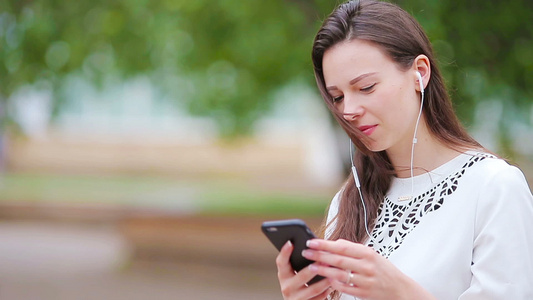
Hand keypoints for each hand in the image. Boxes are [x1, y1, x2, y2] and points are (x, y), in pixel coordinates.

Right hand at [275, 241, 331, 299]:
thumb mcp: (293, 273)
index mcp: (283, 276)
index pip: (281, 262)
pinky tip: (334, 284)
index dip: (285, 252)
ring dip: (325, 280)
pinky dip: (327, 290)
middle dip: (315, 267)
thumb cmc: (297, 284)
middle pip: (302, 276)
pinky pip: (319, 298)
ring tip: (334, 272)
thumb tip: (313, 246)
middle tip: (325, 259)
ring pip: (314, 289)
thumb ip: (299, 262)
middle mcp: (287, 287)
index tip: (290, 242)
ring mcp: (296, 298)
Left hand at [302, 239, 435, 299]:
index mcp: (368, 253)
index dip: (325, 244)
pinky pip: (344, 288)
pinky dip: (333, 284)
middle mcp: (367, 266)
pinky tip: (325, 280)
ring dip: (323, 270)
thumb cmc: (383, 269)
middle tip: (306, 253)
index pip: (342, 247)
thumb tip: (332, 243)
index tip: (311, 242)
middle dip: (320, 256)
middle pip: (338, 260)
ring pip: (339, 275)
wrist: (400, 289)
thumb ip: (352, 248)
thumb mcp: (371, 255)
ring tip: (311, 267)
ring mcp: (366, 281)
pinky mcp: (364, 293)